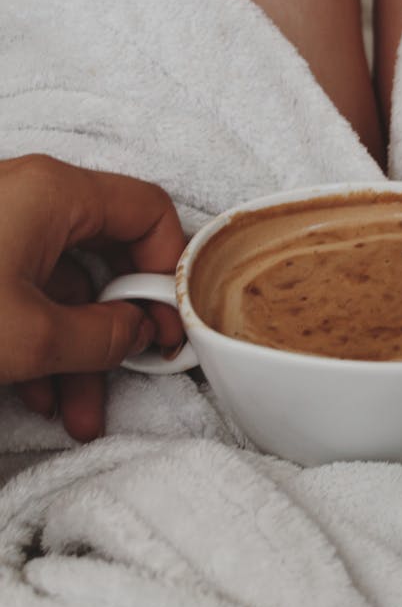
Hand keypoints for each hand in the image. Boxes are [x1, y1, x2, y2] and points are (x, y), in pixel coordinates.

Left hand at [0, 154, 185, 441]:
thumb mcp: (33, 338)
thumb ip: (105, 336)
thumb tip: (138, 332)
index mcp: (54, 193)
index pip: (148, 210)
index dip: (169, 268)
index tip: (168, 323)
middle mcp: (29, 198)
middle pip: (105, 255)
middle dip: (119, 326)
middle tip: (134, 372)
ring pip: (64, 285)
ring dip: (78, 351)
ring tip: (77, 413)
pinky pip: (27, 292)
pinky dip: (41, 341)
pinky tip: (38, 394)